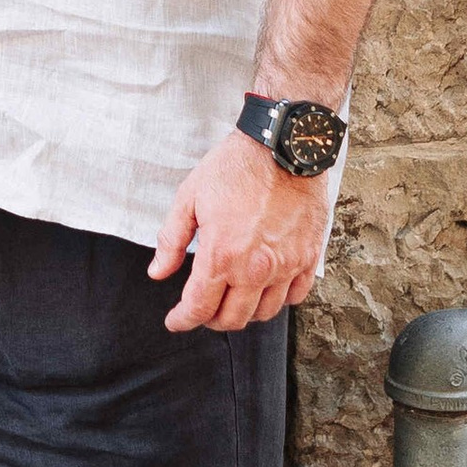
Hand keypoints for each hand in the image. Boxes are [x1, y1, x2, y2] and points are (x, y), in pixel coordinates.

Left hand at [152, 129, 329, 333]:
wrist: (283, 145)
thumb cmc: (235, 167)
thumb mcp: (189, 197)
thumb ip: (171, 240)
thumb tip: (158, 272)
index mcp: (222, 254)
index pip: (199, 307)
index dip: (183, 320)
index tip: (176, 321)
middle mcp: (255, 268)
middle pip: (232, 319)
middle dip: (211, 320)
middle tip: (202, 309)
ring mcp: (286, 265)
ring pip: (264, 313)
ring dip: (244, 312)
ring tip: (232, 299)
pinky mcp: (309, 257)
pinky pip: (295, 297)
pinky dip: (278, 300)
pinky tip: (265, 288)